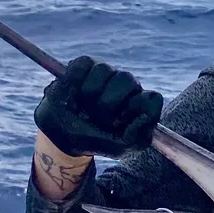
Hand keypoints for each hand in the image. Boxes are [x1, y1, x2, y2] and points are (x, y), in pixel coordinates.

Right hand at [34, 55, 162, 157]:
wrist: (61, 135)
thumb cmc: (95, 139)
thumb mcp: (119, 148)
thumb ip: (138, 138)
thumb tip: (144, 116)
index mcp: (140, 105)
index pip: (152, 97)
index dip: (134, 109)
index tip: (119, 123)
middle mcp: (127, 86)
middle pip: (127, 80)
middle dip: (106, 103)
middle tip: (96, 117)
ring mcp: (108, 73)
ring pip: (104, 69)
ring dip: (88, 93)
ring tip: (82, 106)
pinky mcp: (86, 64)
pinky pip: (84, 63)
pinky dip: (74, 80)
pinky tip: (72, 92)